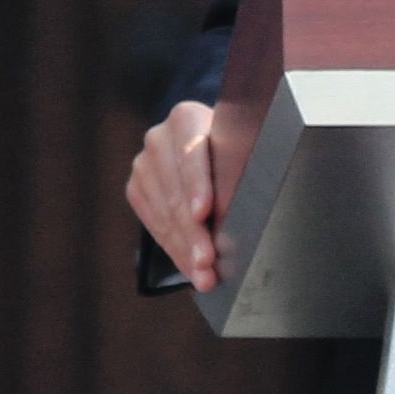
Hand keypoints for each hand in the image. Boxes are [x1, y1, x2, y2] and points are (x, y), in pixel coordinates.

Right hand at [126, 98, 224, 292]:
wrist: (204, 143)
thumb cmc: (233, 147)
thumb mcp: (239, 145)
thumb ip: (241, 163)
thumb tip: (258, 199)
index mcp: (187, 118)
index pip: (192, 152)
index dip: (197, 184)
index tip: (203, 212)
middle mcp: (159, 138)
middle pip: (176, 191)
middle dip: (193, 232)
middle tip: (207, 262)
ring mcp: (144, 164)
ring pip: (164, 214)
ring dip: (185, 249)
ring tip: (204, 276)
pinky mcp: (136, 188)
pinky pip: (154, 225)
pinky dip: (175, 250)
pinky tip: (191, 269)